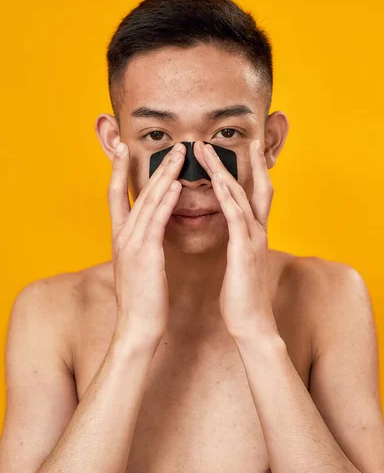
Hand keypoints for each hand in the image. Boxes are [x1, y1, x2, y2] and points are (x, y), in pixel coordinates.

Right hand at [108, 141, 184, 344]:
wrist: (137, 327)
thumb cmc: (142, 298)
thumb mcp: (137, 265)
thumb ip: (140, 243)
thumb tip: (149, 230)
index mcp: (120, 237)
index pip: (116, 195)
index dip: (119, 171)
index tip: (123, 149)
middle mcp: (122, 236)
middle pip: (137, 192)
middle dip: (153, 166)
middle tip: (168, 146)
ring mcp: (132, 244)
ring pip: (148, 201)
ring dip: (164, 176)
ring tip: (179, 155)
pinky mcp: (145, 254)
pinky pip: (156, 221)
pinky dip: (165, 201)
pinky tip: (175, 185)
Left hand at [194, 139, 277, 339]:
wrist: (251, 324)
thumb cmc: (241, 296)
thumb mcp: (240, 263)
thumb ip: (238, 243)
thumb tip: (232, 231)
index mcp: (254, 234)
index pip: (255, 195)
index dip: (251, 172)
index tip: (246, 151)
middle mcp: (258, 231)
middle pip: (257, 188)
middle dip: (251, 162)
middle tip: (248, 140)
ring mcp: (253, 239)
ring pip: (242, 196)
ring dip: (225, 171)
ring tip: (208, 151)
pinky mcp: (244, 251)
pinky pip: (236, 217)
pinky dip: (228, 197)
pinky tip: (219, 183)